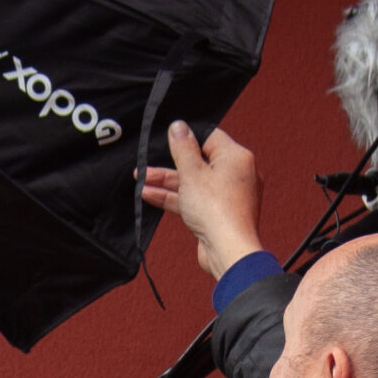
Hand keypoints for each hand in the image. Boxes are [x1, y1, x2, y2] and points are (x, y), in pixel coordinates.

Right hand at [140, 122, 263, 279]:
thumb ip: (183, 148)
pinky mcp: (219, 214)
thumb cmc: (216, 210)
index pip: (210, 137)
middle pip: (199, 161)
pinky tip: (150, 195)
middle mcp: (236, 174)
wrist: (228, 251)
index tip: (168, 138)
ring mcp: (228, 196)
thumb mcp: (192, 172)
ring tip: (141, 179)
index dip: (187, 137)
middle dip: (170, 163)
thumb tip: (178, 126)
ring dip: (168, 181)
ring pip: (194, 183)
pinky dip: (176, 198)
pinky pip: (196, 200)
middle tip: (147, 161)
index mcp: (236, 157)